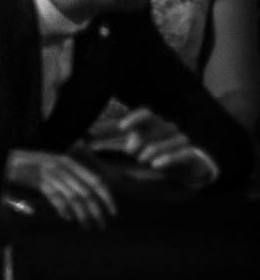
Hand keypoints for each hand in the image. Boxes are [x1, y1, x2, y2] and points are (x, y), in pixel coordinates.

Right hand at [6, 149, 114, 229]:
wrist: (3, 158)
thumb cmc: (27, 165)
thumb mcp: (49, 165)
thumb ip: (67, 177)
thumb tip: (86, 198)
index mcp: (68, 161)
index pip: (96, 181)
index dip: (107, 198)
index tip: (113, 213)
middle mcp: (62, 165)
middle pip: (87, 192)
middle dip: (97, 212)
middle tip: (102, 226)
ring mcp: (50, 172)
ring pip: (74, 197)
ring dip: (82, 215)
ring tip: (87, 227)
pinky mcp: (37, 180)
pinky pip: (56, 197)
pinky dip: (64, 209)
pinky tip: (68, 218)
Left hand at [104, 108, 218, 187]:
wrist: (183, 167)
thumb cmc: (151, 152)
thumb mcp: (130, 143)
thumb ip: (112, 136)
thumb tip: (89, 130)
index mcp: (153, 123)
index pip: (146, 113)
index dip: (135, 118)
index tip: (122, 128)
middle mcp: (168, 128)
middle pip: (155, 127)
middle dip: (141, 139)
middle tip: (131, 152)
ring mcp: (181, 140)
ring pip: (169, 140)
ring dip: (153, 150)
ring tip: (143, 160)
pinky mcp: (191, 154)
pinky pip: (183, 153)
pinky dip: (169, 158)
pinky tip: (156, 165)